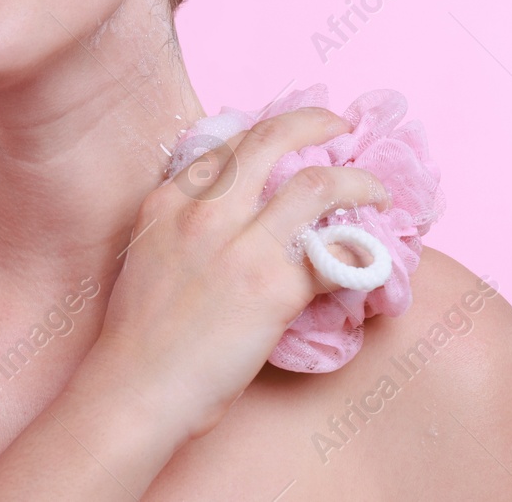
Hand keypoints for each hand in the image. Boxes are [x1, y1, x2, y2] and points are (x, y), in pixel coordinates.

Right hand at [85, 107, 391, 442]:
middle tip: (338, 127)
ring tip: (374, 191)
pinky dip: (359, 249)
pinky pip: (332, 252)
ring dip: (356, 182)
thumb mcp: (148, 254)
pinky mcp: (273, 287)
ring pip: (316, 184)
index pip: (229, 145)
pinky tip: (368, 253)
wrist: (137, 388)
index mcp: (168, 201)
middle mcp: (204, 211)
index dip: (269, 132)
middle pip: (271, 140)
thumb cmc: (139, 337)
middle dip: (314, 123)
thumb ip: (184, 224)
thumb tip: (233, 217)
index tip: (294, 136)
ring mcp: (240, 246)